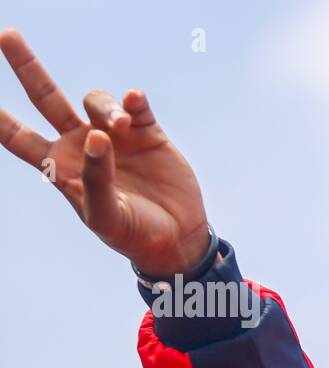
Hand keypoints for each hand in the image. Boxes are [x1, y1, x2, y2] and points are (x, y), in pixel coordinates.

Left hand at [0, 29, 209, 275]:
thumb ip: (95, 178)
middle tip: (7, 35)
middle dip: (26, 67)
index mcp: (61, 166)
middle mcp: (82, 144)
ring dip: (105, 108)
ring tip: (121, 126)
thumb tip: (97, 136)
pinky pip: (136, 105)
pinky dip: (133, 100)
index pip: (17, 137)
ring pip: (95, 101)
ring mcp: (115, 135)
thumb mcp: (106, 215)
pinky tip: (135, 103)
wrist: (178, 238)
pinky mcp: (148, 133)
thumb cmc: (134, 235)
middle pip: (46, 98)